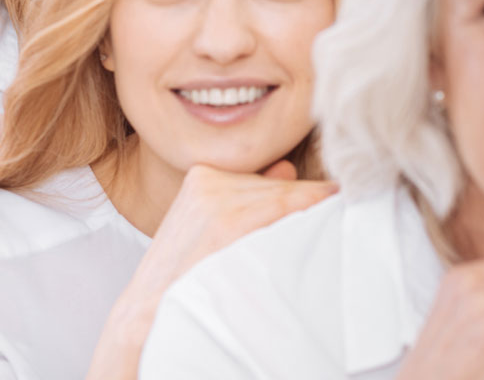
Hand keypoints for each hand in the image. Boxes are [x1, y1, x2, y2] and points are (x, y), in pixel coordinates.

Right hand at [87, 162, 337, 379]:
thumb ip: (246, 196)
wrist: (149, 313)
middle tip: (334, 219)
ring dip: (311, 215)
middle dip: (307, 206)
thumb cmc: (184, 276)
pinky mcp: (229, 222)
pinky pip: (286, 207)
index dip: (302, 194)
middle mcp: (211, 180)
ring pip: (289, 196)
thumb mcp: (208, 226)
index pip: (270, 176)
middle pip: (283, 185)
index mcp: (204, 176)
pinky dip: (309, 214)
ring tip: (323, 232)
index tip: (329, 202)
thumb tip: (287, 169)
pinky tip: (323, 222)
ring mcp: (219, 199)